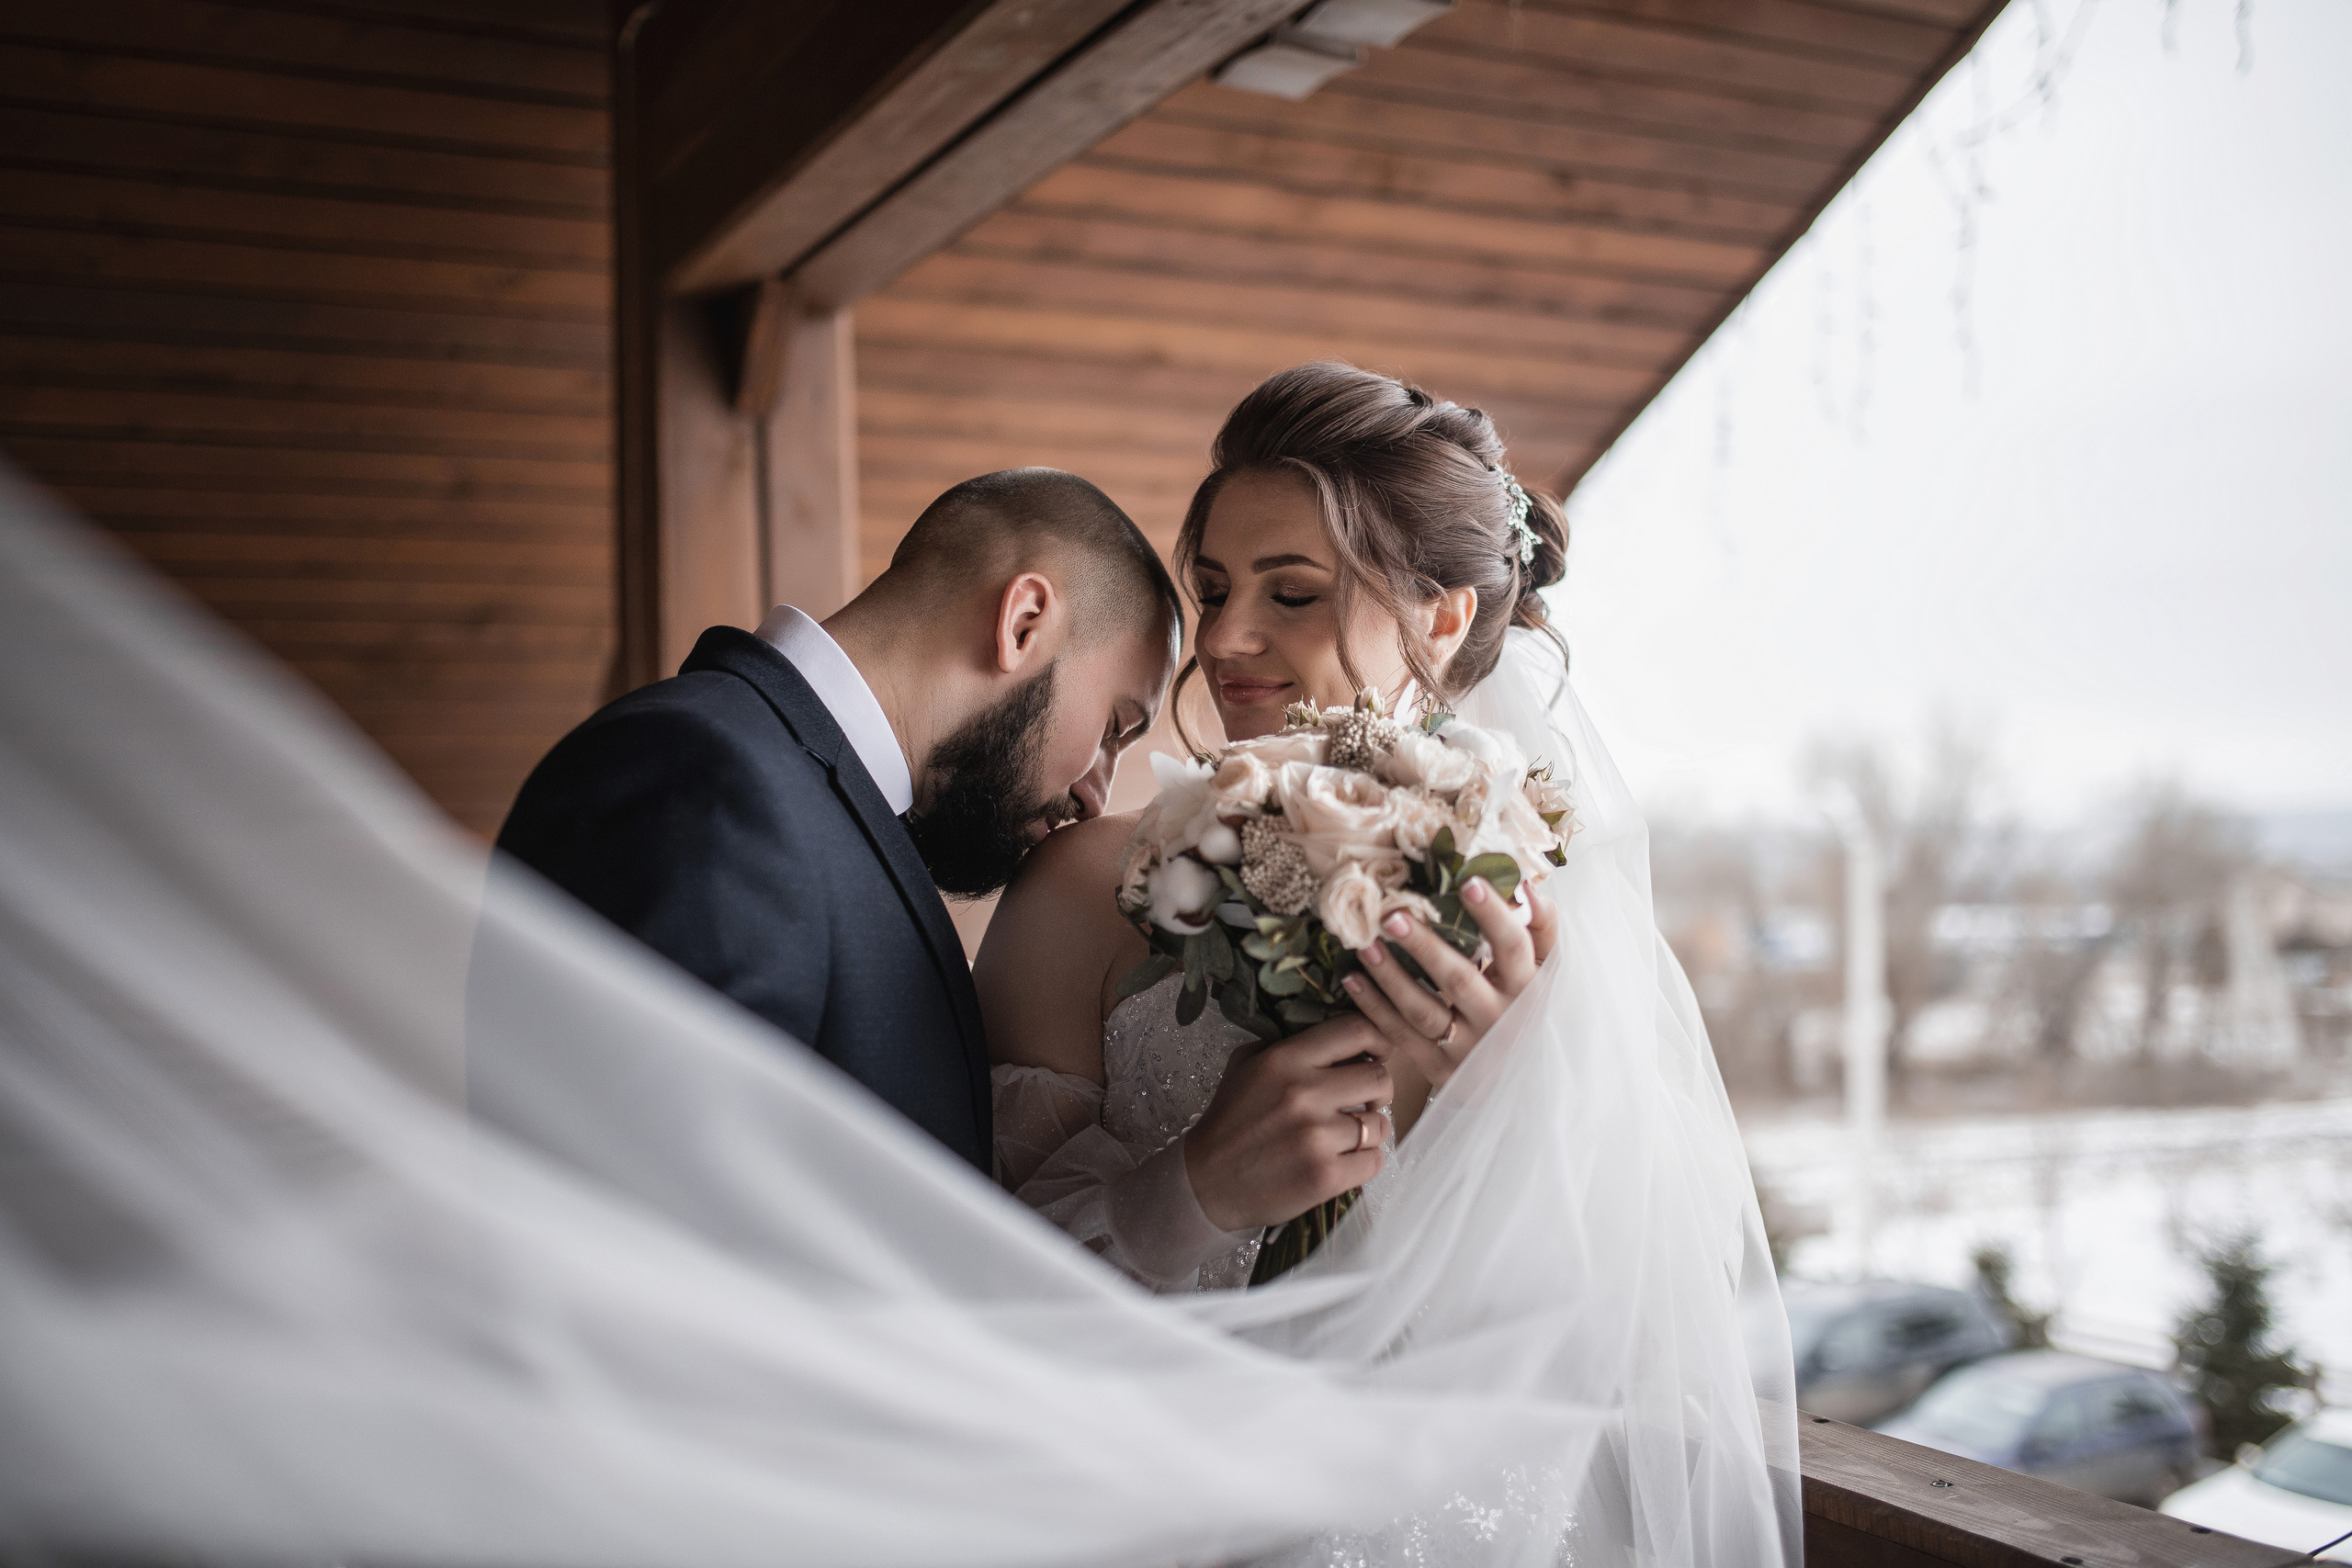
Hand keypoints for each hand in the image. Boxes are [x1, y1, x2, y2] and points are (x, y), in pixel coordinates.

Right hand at [1181, 1014, 1391, 1232]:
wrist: (1205, 1182)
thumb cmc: (1230, 1121)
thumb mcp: (1246, 1065)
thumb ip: (1288, 1044)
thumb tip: (1339, 1038)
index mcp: (1285, 1060)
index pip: (1357, 1030)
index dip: (1378, 1041)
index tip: (1376, 1055)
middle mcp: (1303, 1093)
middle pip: (1379, 1078)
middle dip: (1377, 1091)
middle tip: (1362, 1102)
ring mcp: (1316, 1137)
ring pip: (1380, 1123)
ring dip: (1370, 1130)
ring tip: (1348, 1136)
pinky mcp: (1325, 1176)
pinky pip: (1375, 1160)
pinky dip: (1365, 1162)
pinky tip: (1344, 1161)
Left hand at [1342, 878, 1556, 1092]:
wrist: (1524, 1079)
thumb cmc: (1529, 1006)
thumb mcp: (1547, 970)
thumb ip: (1541, 926)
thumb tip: (1523, 885)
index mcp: (1528, 988)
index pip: (1513, 948)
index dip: (1493, 916)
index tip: (1468, 883)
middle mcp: (1499, 1019)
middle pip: (1458, 979)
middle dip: (1424, 947)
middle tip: (1392, 915)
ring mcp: (1469, 1049)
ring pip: (1424, 1010)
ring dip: (1390, 977)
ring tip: (1365, 945)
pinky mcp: (1441, 1070)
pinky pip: (1402, 1037)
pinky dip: (1375, 1008)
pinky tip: (1353, 979)